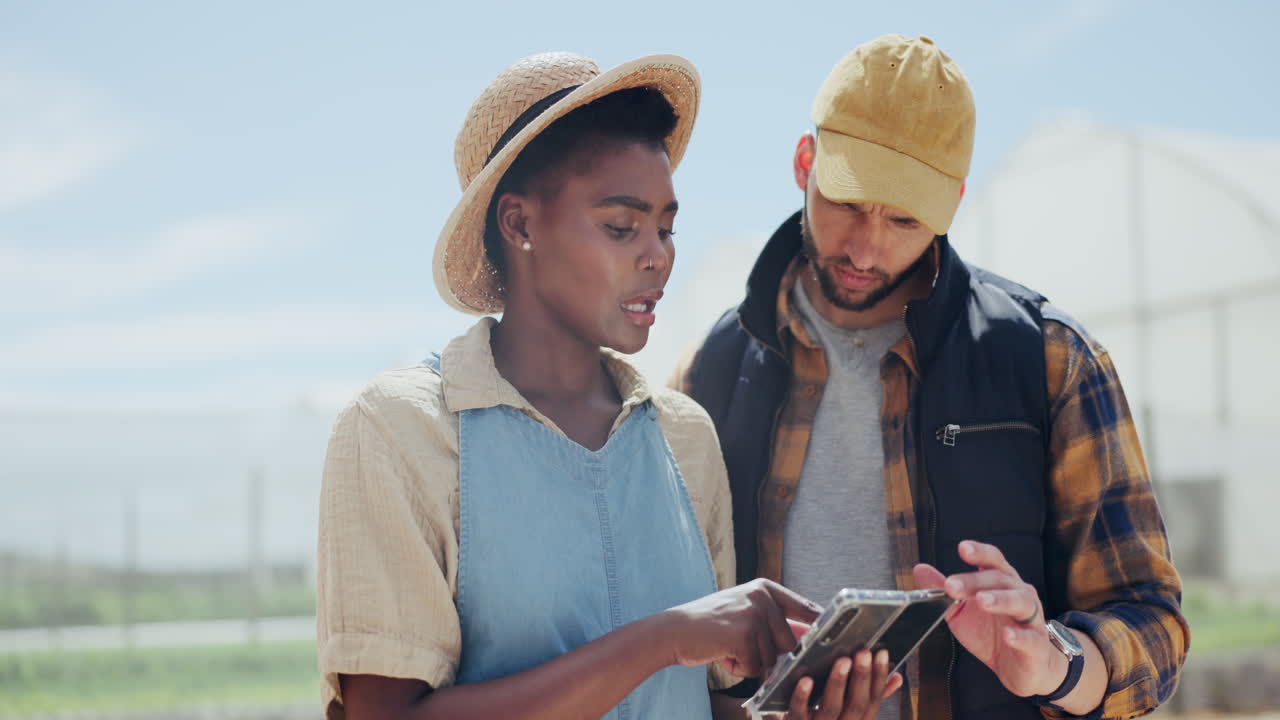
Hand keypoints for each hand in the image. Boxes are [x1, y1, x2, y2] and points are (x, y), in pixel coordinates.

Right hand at [662, 578, 820, 678]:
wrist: (673, 630)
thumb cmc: (711, 625)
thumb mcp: (745, 611)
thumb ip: (776, 620)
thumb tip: (813, 636)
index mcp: (766, 587)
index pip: (807, 609)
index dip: (820, 628)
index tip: (832, 640)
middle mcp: (762, 596)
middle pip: (790, 642)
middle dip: (769, 654)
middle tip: (741, 645)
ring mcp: (753, 614)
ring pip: (772, 658)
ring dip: (751, 662)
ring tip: (728, 647)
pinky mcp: (743, 635)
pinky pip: (754, 667)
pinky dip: (738, 668)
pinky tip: (721, 653)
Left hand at [784, 649, 902, 719]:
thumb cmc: (828, 718)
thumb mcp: (852, 710)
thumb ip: (871, 695)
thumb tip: (897, 678)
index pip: (874, 700)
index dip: (880, 677)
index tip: (882, 653)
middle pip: (856, 705)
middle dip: (861, 677)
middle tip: (863, 653)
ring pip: (831, 708)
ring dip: (838, 683)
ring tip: (842, 661)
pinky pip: (799, 713)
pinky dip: (802, 696)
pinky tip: (806, 679)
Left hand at [913, 541, 1067, 696]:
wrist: (1022, 668)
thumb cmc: (993, 634)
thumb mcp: (961, 612)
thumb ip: (942, 591)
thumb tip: (919, 568)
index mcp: (1001, 583)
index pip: (993, 561)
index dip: (979, 552)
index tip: (963, 548)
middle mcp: (1019, 594)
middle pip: (1000, 580)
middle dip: (975, 581)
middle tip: (952, 586)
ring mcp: (1031, 619)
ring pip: (1020, 602)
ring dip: (1000, 599)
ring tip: (981, 600)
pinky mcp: (1037, 646)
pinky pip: (1031, 638)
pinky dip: (1020, 636)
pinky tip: (1007, 635)